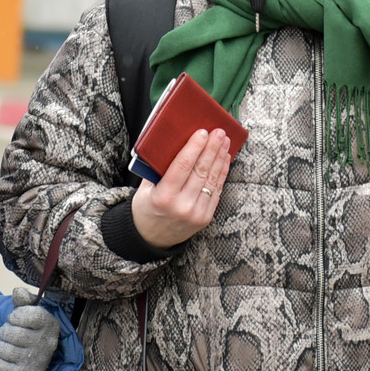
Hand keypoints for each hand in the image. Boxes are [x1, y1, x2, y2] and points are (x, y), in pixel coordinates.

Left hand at [0, 286, 60, 370]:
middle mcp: (48, 344)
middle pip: (12, 333)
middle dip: (4, 331)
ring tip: (3, 346)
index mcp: (51, 324)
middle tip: (8, 334)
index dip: (16, 316)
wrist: (31, 354)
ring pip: (2, 348)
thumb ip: (23, 299)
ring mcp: (37, 361)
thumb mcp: (27, 310)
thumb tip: (19, 292)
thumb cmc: (28, 328)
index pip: (31, 315)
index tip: (14, 318)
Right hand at [131, 128, 233, 249]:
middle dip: (211, 149)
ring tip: (225, 142)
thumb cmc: (146, 208)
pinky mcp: (205, 217)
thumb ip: (157, 169)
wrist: (151, 238)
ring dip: (220, 158)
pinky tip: (224, 159)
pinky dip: (221, 173)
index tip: (202, 132)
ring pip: (211, 180)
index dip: (194, 147)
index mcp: (163, 197)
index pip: (182, 166)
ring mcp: (196, 213)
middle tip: (219, 132)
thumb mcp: (144, 188)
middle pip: (200, 171)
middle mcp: (181, 206)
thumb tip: (175, 143)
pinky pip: (216, 191)